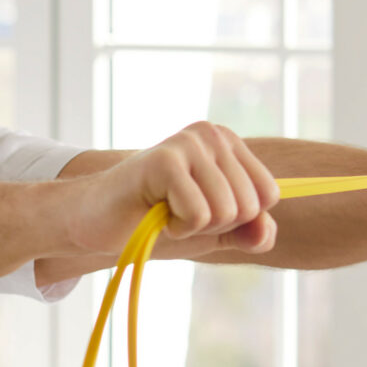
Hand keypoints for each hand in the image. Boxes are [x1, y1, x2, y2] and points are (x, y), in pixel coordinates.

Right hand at [63, 122, 279, 260]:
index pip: (268, 194)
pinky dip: (177, 227)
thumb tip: (266, 231)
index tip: (202, 211)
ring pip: (226, 210)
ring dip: (193, 226)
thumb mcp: (213, 230)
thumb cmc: (155, 220)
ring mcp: (187, 143)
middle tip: (177, 212)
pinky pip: (199, 214)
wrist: (98, 222)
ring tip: (165, 211)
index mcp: (228, 143)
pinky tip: (153, 212)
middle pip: (249, 205)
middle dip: (214, 224)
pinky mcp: (164, 160)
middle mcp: (211, 134)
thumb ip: (249, 232)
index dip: (237, 219)